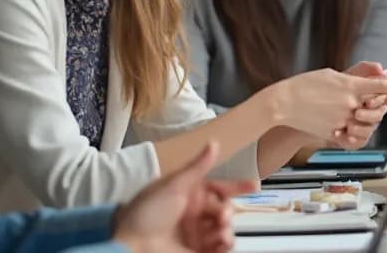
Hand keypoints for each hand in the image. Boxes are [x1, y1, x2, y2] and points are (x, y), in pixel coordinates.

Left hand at [113, 142, 257, 252]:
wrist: (131, 244)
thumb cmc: (146, 213)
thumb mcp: (174, 185)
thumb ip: (197, 166)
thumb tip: (214, 143)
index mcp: (189, 195)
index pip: (219, 188)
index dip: (237, 186)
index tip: (254, 185)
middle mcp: (194, 214)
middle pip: (224, 210)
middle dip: (228, 211)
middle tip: (223, 215)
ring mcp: (195, 235)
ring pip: (224, 230)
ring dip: (227, 229)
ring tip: (220, 232)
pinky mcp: (196, 252)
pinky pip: (220, 249)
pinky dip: (226, 245)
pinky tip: (223, 242)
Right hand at [274, 68, 386, 142]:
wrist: (282, 103)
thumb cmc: (306, 85)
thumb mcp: (333, 74)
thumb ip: (357, 76)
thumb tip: (378, 75)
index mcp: (351, 85)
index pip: (386, 85)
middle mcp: (350, 103)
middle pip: (378, 106)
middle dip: (378, 104)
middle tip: (367, 101)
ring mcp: (342, 119)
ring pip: (366, 121)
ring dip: (362, 116)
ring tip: (343, 110)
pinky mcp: (334, 132)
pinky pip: (351, 134)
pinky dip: (348, 127)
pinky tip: (333, 121)